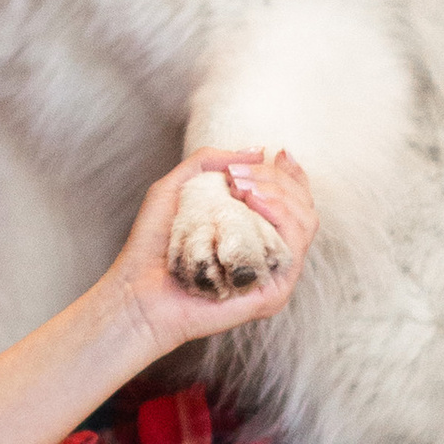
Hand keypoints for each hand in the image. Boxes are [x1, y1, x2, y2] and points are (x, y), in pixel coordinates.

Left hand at [109, 148, 317, 363]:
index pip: (292, 200)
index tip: (277, 153)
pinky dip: (281, 216)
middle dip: (277, 179)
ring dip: (280, 194)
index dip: (291, 174)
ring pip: (306, 222)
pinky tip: (253, 203)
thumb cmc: (153, 245)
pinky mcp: (274, 293)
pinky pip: (295, 247)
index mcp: (254, 231)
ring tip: (244, 188)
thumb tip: (257, 150)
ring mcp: (273, 273)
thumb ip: (211, 161)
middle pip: (303, 206)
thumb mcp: (178, 186)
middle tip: (240, 176)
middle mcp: (268, 252)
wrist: (137, 290)